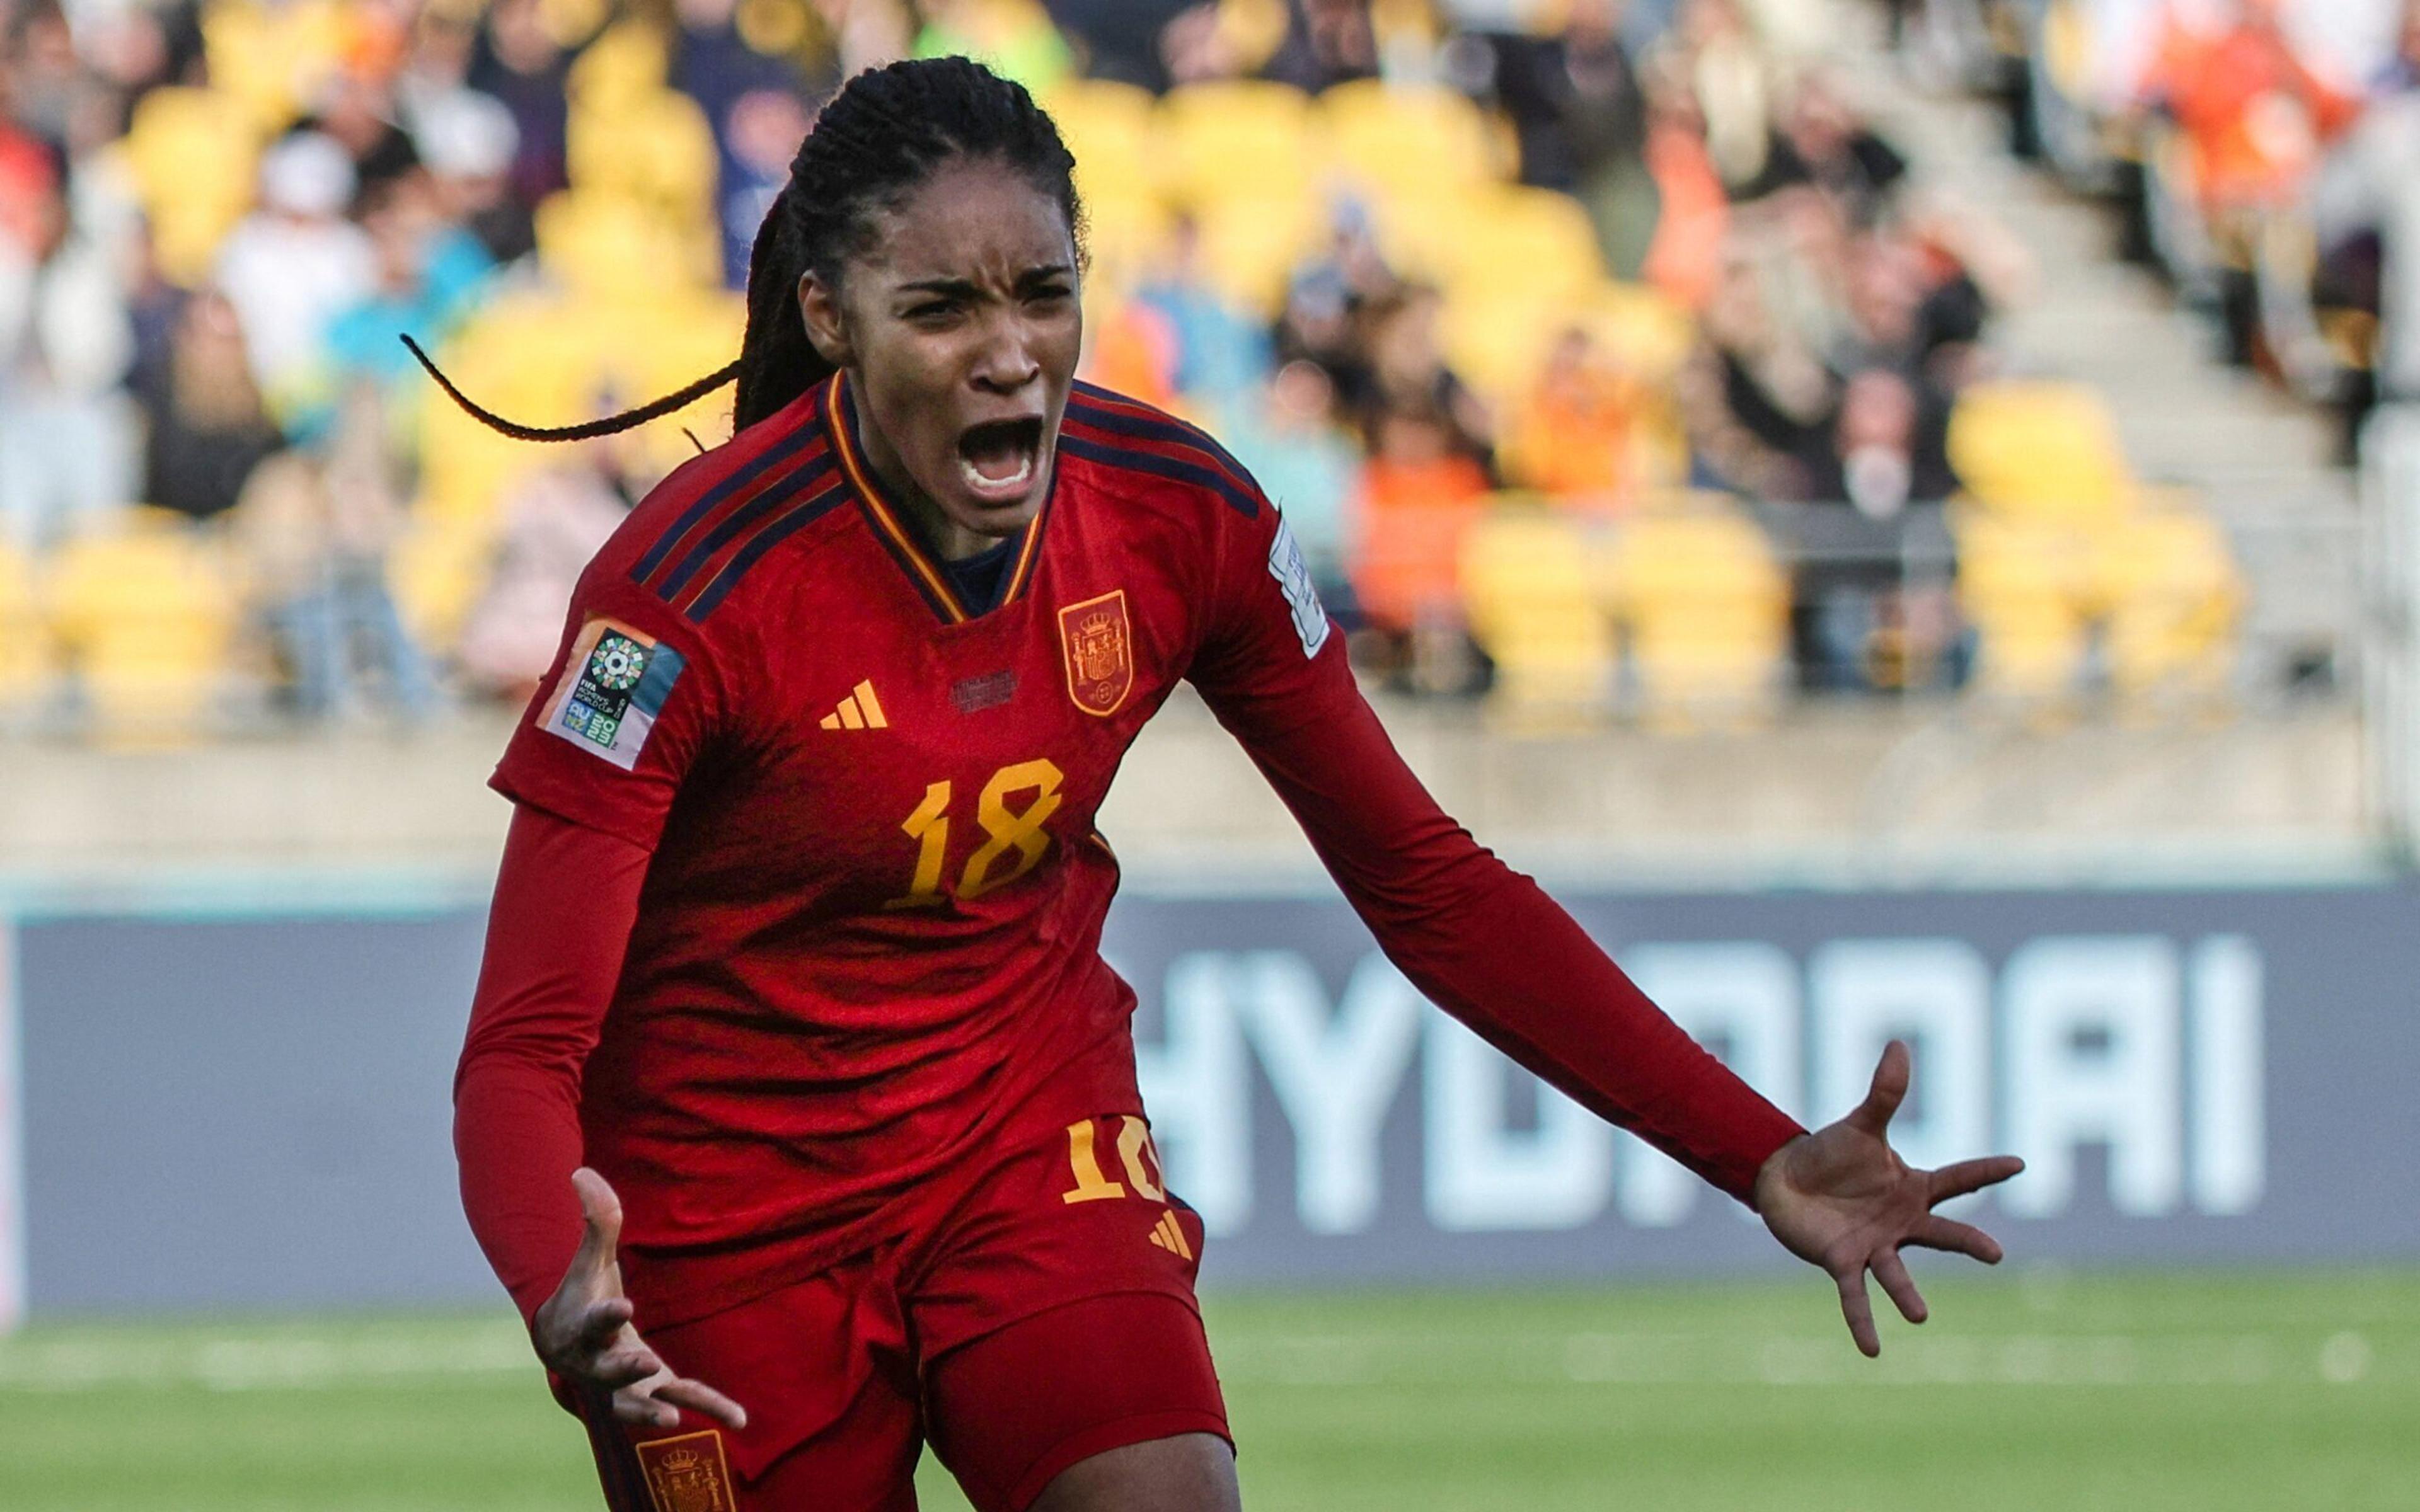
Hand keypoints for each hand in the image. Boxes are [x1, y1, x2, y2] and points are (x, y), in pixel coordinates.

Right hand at [530, 1168, 747, 1430]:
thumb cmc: (582, 1294)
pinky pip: (681, 1399)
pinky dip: (709, 1409)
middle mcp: (600, 1362)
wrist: (564, 1346)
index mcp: (585, 1327)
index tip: (623, 1306)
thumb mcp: (590, 1259)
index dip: (606, 1314)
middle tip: (645, 1362)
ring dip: (650, 1407)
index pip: (595, 1320)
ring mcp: (625, 1384)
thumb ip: (595, 1220)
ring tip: (671, 1415)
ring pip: (636, 1400)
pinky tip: (742, 1420)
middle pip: (611, 1368)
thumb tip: (581, 1171)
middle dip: (625, 1367)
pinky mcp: (653, 1390)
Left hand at [1753, 1040, 2023, 1356]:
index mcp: (1913, 1187)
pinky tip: (1873, 1351)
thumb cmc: (1830, 1153)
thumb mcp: (1860, 1124)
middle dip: (1968, 1243)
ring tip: (1920, 1316)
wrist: (1786, 1178)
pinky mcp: (1843, 1262)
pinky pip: (1856, 1297)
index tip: (2020, 1162)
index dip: (1986, 1169)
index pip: (1959, 1178)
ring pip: (1898, 1272)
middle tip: (1996, 1255)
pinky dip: (1863, 1322)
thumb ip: (1884, 1093)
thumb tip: (1898, 1044)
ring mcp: (1875, 1245)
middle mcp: (1901, 1222)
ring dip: (1908, 1294)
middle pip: (1942, 1233)